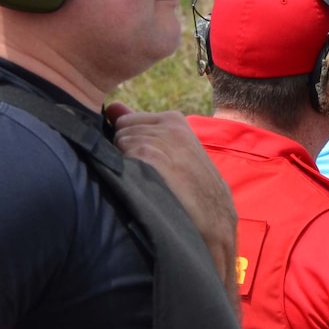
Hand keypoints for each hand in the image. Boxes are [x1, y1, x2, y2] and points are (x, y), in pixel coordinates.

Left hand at [107, 102, 237, 287]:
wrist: (215, 222)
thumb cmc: (193, 192)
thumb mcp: (172, 152)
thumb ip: (139, 126)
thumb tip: (112, 106)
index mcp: (175, 121)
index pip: (127, 121)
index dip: (129, 146)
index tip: (143, 165)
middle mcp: (169, 125)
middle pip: (120, 131)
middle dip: (124, 153)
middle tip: (146, 177)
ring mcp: (161, 139)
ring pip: (119, 143)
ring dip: (125, 165)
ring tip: (147, 184)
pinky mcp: (151, 155)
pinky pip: (121, 153)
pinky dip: (125, 171)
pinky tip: (143, 187)